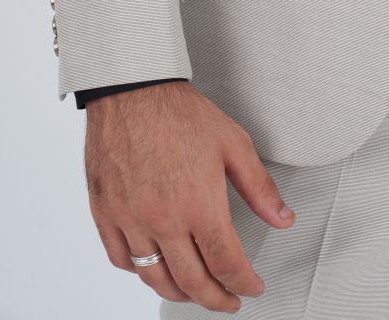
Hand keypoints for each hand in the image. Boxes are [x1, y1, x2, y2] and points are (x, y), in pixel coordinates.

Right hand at [84, 80, 295, 311]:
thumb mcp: (234, 144)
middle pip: (192, 281)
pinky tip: (154, 268)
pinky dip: (140, 272)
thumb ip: (259, 187)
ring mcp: (130, 220)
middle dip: (216, 299)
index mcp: (198, 204)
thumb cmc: (180, 113)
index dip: (243, 283)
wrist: (134, 91)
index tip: (252, 288)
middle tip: (229, 301)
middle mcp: (162, 220)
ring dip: (179, 294)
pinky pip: (121, 259)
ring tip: (195, 293)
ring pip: (155, 278)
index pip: (225, 263)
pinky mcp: (106, 214)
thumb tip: (282, 218)